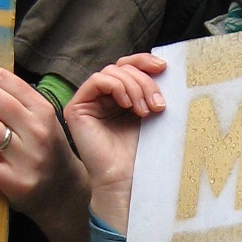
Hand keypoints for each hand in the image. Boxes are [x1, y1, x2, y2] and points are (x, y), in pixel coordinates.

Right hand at [64, 54, 166, 234]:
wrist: (126, 180)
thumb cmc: (141, 153)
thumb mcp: (151, 113)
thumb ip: (151, 89)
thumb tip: (163, 65)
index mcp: (121, 97)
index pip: (129, 66)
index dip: (145, 61)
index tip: (164, 68)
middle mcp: (103, 98)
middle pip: (122, 67)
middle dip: (144, 81)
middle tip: (158, 104)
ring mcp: (89, 102)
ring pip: (111, 72)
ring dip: (134, 87)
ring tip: (145, 111)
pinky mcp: (77, 109)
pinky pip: (96, 81)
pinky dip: (115, 87)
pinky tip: (127, 105)